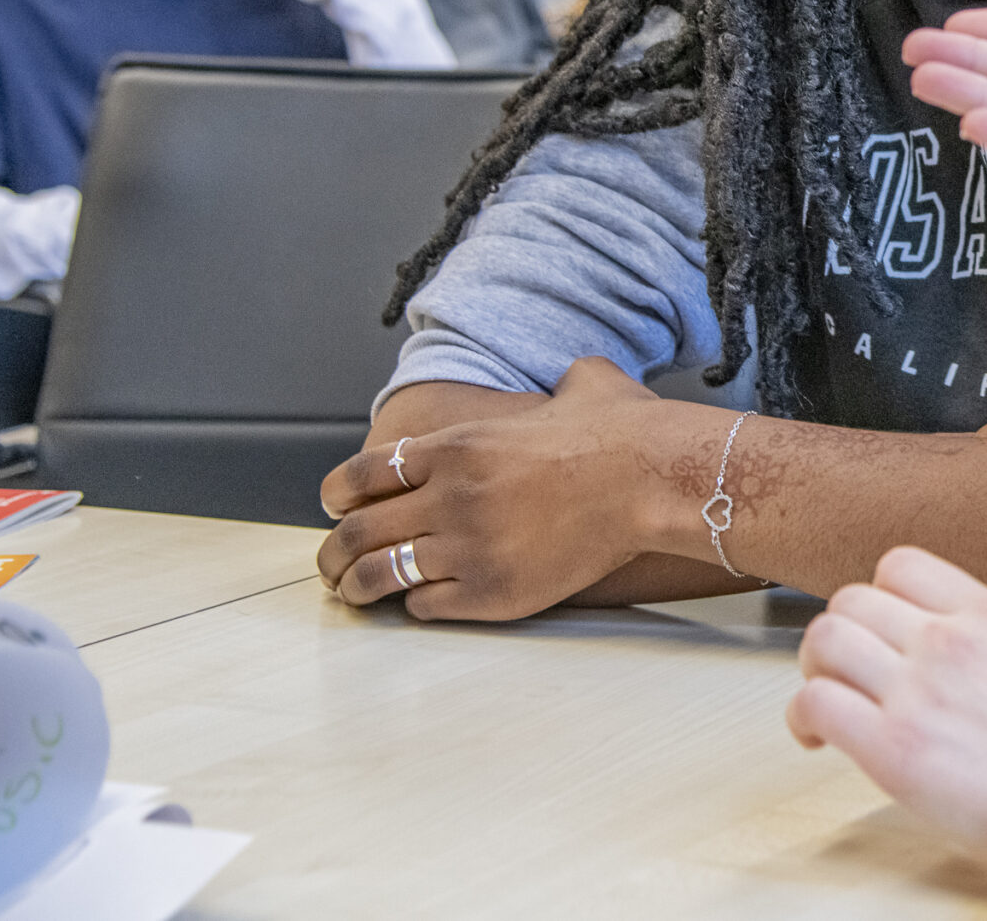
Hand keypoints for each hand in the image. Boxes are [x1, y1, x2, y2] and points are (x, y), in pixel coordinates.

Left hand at [316, 358, 672, 619]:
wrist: (655, 481)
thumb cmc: (625, 434)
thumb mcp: (586, 385)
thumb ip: (564, 382)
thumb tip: (580, 380)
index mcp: (456, 447)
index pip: (360, 475)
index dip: (337, 495)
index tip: (336, 508)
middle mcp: (448, 498)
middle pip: (356, 532)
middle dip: (334, 552)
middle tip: (332, 563)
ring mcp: (467, 549)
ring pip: (380, 576)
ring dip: (358, 587)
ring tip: (354, 593)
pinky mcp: (492, 592)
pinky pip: (426, 606)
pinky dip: (417, 605)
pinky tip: (424, 600)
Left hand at [789, 544, 986, 858]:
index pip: (903, 565)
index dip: (883, 592)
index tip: (885, 624)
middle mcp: (947, 642)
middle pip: (853, 599)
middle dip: (844, 629)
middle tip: (848, 664)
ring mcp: (916, 692)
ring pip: (826, 640)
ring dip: (816, 665)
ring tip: (828, 693)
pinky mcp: (892, 748)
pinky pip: (817, 703)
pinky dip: (804, 716)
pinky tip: (818, 736)